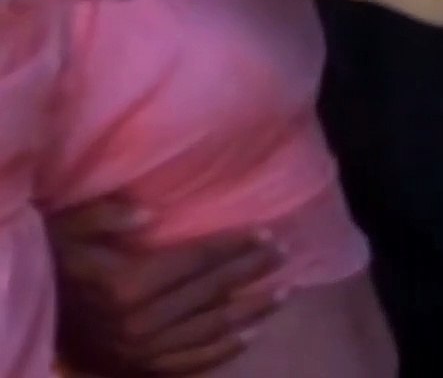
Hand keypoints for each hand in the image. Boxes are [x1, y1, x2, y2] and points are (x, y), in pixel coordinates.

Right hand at [49, 195, 287, 375]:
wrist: (27, 312)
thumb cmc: (52, 261)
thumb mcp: (67, 227)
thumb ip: (106, 215)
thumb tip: (151, 211)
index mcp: (127, 284)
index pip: (197, 262)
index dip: (235, 248)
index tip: (267, 234)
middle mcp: (138, 322)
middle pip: (210, 293)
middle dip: (251, 273)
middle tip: (284, 254)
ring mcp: (139, 351)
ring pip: (208, 331)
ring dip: (250, 311)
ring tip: (283, 292)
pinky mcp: (136, 369)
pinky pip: (190, 363)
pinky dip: (224, 351)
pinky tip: (251, 334)